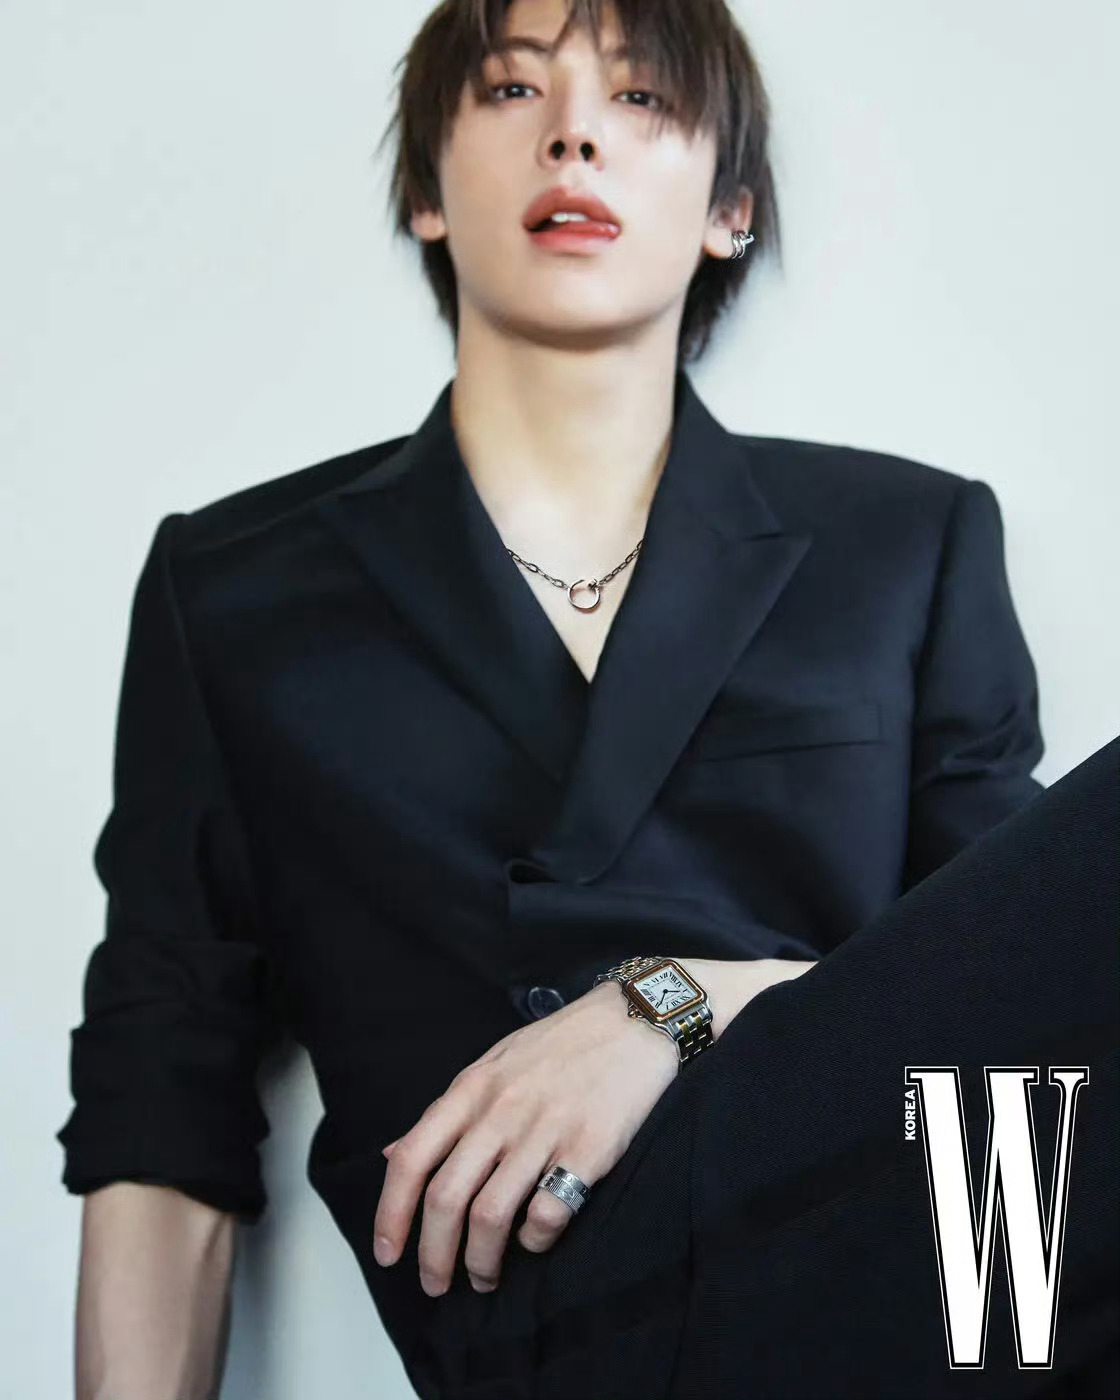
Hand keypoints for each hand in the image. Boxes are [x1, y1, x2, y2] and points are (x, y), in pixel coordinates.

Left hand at [371, 979, 679, 1297]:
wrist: (633, 1018)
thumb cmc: (561, 1045)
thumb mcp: (492, 1065)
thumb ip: (448, 1113)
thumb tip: (394, 1155)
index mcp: (471, 1089)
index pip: (412, 1158)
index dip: (390, 1214)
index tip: (387, 1254)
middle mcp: (501, 1111)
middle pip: (446, 1198)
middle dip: (434, 1255)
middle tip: (436, 1285)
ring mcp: (545, 1130)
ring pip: (491, 1215)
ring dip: (481, 1261)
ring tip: (484, 1277)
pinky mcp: (590, 1148)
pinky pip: (548, 1212)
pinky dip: (535, 1240)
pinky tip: (536, 1239)